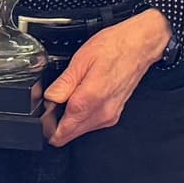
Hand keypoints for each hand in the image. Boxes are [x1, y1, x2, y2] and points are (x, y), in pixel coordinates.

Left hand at [42, 9, 171, 145]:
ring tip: (69, 95)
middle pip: (69, 136)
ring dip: (69, 119)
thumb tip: (49, 99)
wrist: (139, 46)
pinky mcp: (114, 114)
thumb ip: (62, 85)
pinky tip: (81, 97)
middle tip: (54, 102)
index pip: (61, 132)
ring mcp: (109, 116)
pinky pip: (91, 123)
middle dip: (56, 123)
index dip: (47, 125)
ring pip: (79, 131)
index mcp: (89, 100)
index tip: (44, 113)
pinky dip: (81, 116)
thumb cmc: (114, 48)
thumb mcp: (80, 61)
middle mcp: (101, 114)